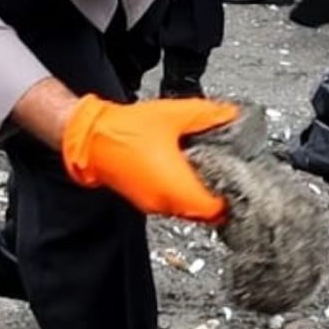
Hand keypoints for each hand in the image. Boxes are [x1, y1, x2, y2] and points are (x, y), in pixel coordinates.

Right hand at [62, 94, 239, 221]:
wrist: (91, 137)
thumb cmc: (126, 129)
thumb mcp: (174, 115)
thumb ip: (207, 115)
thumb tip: (230, 115)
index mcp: (175, 185)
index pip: (214, 209)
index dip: (230, 197)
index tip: (238, 182)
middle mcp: (164, 201)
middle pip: (203, 214)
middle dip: (216, 197)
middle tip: (226, 175)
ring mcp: (152, 204)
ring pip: (186, 211)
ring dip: (198, 196)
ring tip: (207, 171)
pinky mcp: (144, 200)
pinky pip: (171, 204)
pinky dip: (183, 193)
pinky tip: (185, 172)